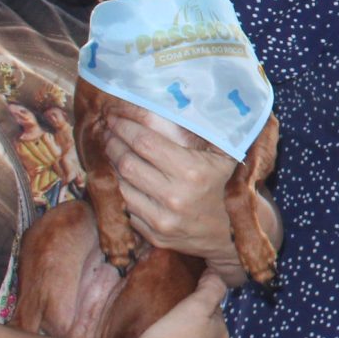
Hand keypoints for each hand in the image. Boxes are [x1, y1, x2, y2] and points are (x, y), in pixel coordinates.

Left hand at [103, 111, 245, 282]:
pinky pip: (125, 208)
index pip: (144, 143)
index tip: (114, 117)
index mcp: (192, 171)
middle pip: (127, 163)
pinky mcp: (153, 235)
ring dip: (111, 166)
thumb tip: (178, 103)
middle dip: (112, 143)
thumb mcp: (222, 156)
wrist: (230, 233)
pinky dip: (118, 190)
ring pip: (120, 186)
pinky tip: (118, 177)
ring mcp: (162, 219)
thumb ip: (202, 132)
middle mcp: (175, 196)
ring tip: (110, 152)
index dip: (124, 127)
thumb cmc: (224, 185)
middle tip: (108, 132)